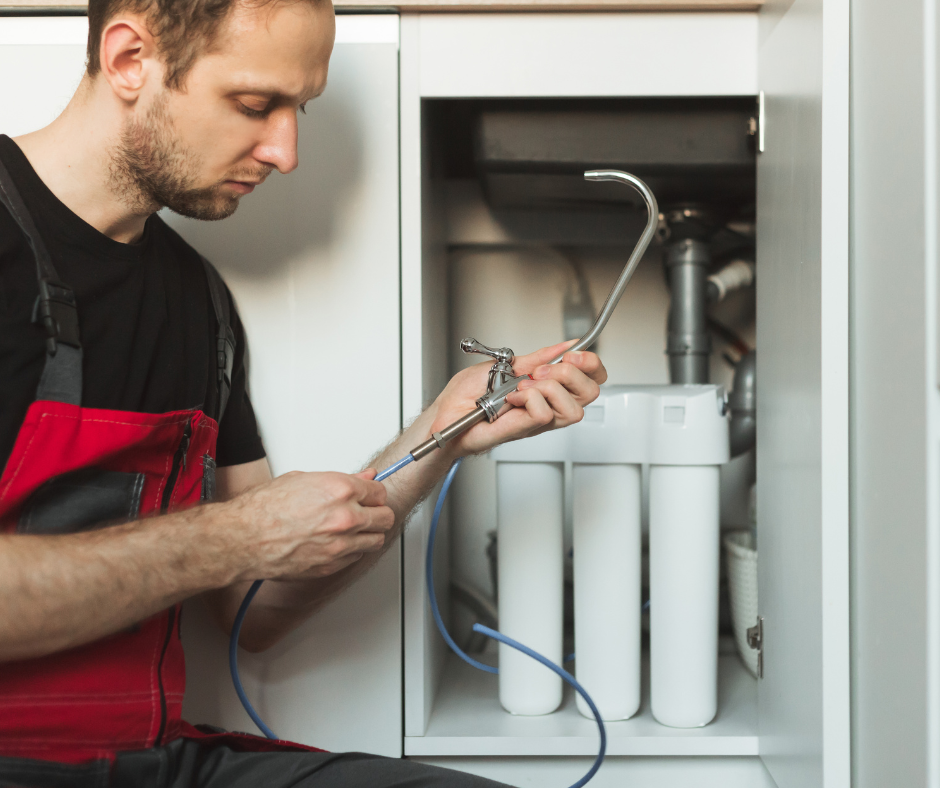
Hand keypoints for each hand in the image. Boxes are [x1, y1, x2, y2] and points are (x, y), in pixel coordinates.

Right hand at [223, 469, 395, 581]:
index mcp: (340, 490)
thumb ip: (343, 480)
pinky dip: (352, 550)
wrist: (245, 538)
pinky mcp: (332, 565)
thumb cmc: (266, 508)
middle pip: (386, 517)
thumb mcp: (305, 480)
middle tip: (367, 512)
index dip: (374, 493)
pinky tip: (337, 542)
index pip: (380, 492)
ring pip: (376, 540)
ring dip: (368, 534)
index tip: (369, 496)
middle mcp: (346, 517)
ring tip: (354, 529)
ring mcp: (340, 544)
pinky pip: (356, 557)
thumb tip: (364, 477)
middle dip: (378, 513)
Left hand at [429, 340, 607, 455]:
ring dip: (549, 388)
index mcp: (548, 389)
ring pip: (573, 409)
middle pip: (591, 394)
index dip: (592, 364)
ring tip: (525, 385)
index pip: (592, 380)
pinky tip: (512, 398)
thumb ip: (538, 357)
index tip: (574, 352)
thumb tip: (564, 344)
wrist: (447, 412)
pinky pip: (543, 414)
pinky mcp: (522, 429)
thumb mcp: (507, 364)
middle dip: (571, 372)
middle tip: (542, 370)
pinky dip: (528, 399)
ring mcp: (537, 421)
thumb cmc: (469, 394)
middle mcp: (548, 407)